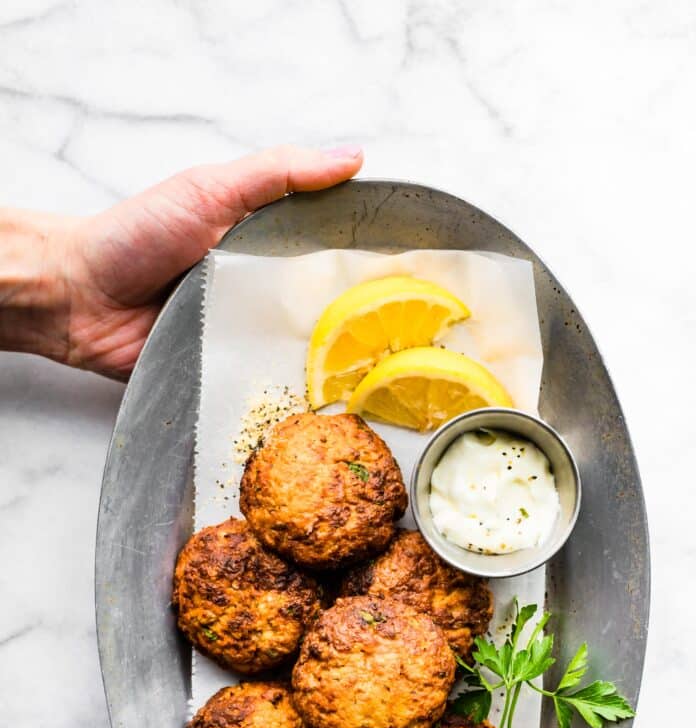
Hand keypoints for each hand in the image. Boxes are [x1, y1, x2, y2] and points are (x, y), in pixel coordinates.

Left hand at [0, 145, 362, 379]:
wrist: (79, 298)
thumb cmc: (136, 235)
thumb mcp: (211, 189)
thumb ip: (278, 174)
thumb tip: (351, 157)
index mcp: (263, 243)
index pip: (327, 249)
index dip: (363, 256)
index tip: (408, 267)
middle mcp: (259, 290)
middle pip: (320, 306)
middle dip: (352, 318)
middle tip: (396, 328)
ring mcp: (244, 335)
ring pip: (298, 350)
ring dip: (321, 358)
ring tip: (365, 368)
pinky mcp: (227, 374)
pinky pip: (263, 385)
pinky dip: (281, 389)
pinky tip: (314, 395)